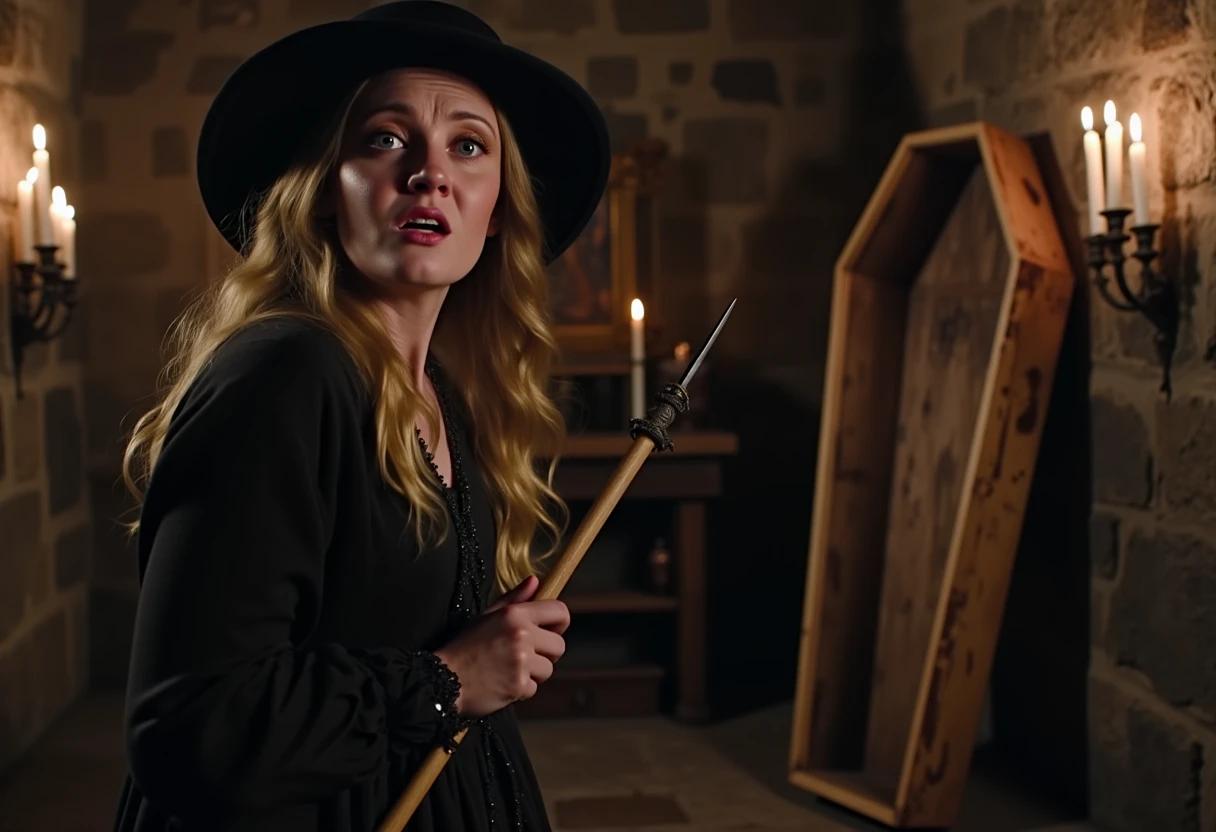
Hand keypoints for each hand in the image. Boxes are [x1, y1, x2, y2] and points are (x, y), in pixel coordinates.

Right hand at [434, 576, 569, 717]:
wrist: (443, 678)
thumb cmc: (464, 647)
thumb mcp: (487, 616)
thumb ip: (514, 599)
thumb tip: (535, 582)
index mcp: (515, 614)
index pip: (560, 612)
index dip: (559, 623)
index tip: (549, 631)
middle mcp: (522, 634)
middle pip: (559, 646)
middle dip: (546, 654)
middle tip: (524, 656)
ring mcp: (521, 661)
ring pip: (548, 669)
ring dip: (532, 673)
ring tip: (509, 670)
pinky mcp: (518, 685)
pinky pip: (533, 688)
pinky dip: (520, 689)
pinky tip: (503, 683)